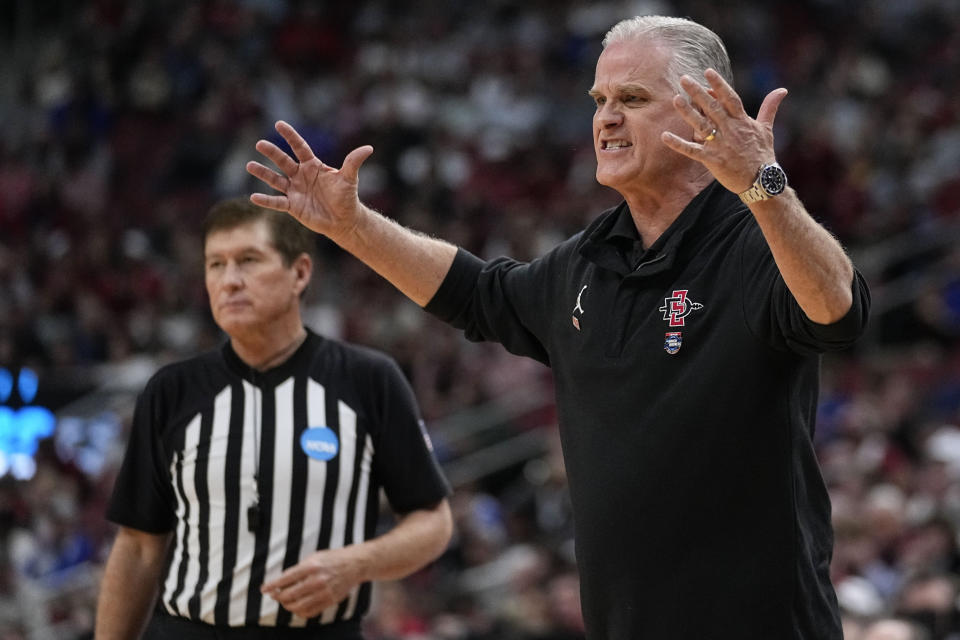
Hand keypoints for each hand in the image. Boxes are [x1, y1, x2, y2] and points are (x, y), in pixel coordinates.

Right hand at [246, 121, 373, 240]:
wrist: (344, 220)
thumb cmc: (346, 197)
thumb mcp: (349, 178)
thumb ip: (353, 162)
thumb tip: (369, 148)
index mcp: (313, 166)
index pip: (299, 148)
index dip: (290, 136)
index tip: (279, 124)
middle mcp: (300, 176)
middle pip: (284, 161)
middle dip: (272, 153)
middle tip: (260, 144)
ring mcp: (294, 191)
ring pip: (275, 180)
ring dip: (263, 173)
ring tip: (249, 165)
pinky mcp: (292, 206)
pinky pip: (276, 202)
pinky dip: (266, 201)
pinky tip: (253, 197)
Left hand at [260, 546, 365, 618]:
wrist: (355, 564)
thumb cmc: (333, 558)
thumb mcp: (314, 557)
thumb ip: (299, 569)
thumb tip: (282, 582)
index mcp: (311, 566)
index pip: (286, 579)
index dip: (272, 585)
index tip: (264, 589)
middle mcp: (317, 580)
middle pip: (290, 594)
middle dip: (278, 597)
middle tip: (274, 595)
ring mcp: (324, 592)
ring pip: (298, 606)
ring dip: (287, 606)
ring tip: (285, 602)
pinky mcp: (330, 600)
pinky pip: (310, 612)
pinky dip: (300, 612)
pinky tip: (297, 607)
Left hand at [661, 69, 787, 194]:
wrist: (761, 181)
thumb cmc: (763, 155)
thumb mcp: (767, 129)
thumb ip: (769, 108)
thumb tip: (782, 90)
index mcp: (742, 121)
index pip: (730, 98)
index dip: (719, 84)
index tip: (708, 71)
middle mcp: (731, 130)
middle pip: (712, 107)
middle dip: (698, 92)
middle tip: (684, 78)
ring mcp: (720, 145)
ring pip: (701, 125)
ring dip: (687, 112)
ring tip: (675, 99)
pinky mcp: (711, 160)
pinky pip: (691, 150)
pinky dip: (678, 144)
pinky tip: (664, 135)